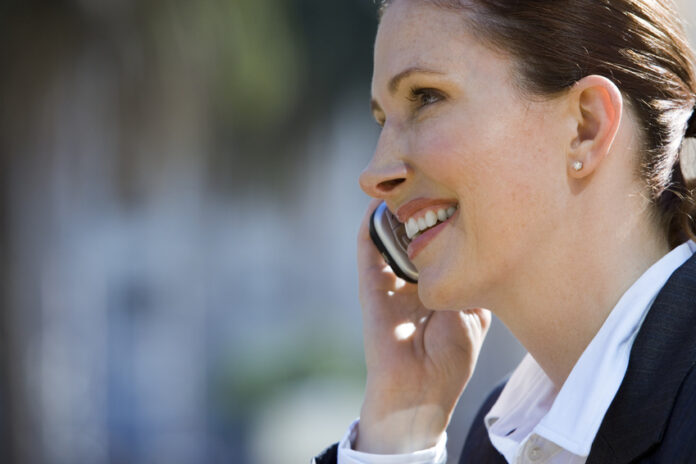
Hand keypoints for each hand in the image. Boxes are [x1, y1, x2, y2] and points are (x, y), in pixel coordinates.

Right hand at [355, 199, 490, 453]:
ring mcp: (390, 285)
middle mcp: (412, 282)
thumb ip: (472, 286)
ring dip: (393, 213)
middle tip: (434, 180)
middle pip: (412, 237)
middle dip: (421, 209)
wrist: (420, 394)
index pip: (438, 247)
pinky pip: (367, 253)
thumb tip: (480, 249)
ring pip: (388, 239)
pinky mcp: (371, 290)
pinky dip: (369, 229)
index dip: (446, 221)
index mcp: (435, 288)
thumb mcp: (473, 318)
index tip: (461, 193)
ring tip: (406, 182)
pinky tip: (378, 206)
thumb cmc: (449, 363)